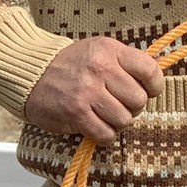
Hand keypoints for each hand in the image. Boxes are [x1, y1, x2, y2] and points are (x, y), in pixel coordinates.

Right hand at [23, 37, 163, 144]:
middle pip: (139, 101)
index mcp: (110, 50)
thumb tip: (155, 83)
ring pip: (124, 120)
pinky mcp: (75, 113)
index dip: (154, 87)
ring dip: (116, 122)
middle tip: (116, 103)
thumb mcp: (99, 51)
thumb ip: (126, 64)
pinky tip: (94, 125)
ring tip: (102, 114)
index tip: (146, 91)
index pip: (150, 71)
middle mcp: (100, 68)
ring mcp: (87, 91)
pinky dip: (104, 135)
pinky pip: (106, 135)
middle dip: (132, 107)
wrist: (31, 74)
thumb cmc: (71, 65)